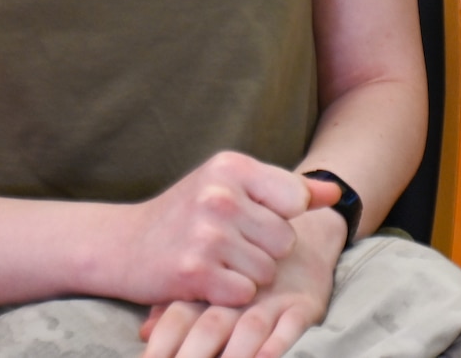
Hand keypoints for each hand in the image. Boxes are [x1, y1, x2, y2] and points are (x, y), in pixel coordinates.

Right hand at [110, 152, 333, 308]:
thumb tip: (338, 194)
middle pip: (286, 240)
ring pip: (268, 270)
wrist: (122, 245)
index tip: (256, 219)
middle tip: (233, 245)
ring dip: (249, 274)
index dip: (282, 217)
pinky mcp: (194, 272)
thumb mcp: (232, 185)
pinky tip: (210, 280)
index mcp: (232, 166)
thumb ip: (286, 189)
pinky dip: (231, 293)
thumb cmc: (186, 213)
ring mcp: (206, 234)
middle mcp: (219, 195)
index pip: (297, 199)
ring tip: (220, 261)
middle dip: (267, 250)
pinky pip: (244, 292)